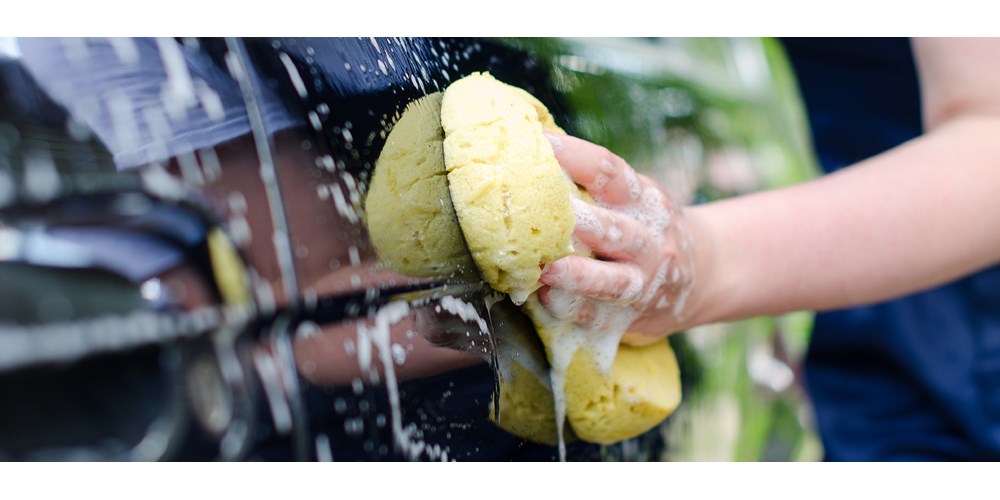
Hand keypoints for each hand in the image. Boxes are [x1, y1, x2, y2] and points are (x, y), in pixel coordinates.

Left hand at [538, 133, 699, 344]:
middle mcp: (647, 239)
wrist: (703, 274)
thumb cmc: (646, 227)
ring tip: (548, 269)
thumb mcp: (633, 197)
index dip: (575, 156)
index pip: (609, 172)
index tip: (541, 144)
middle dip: (581, 222)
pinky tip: (549, 300)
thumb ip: (593, 181)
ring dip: (580, 274)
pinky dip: (576, 309)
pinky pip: (602, 316)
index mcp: (642, 199)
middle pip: (614, 229)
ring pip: (614, 279)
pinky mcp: (631, 316)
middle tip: (546, 214)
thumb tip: (534, 141)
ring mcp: (642, 281)